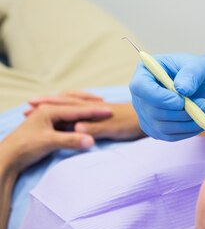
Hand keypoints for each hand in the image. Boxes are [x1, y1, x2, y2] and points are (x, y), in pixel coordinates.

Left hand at [0, 103, 112, 174]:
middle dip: (88, 102)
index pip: (78, 109)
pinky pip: (63, 113)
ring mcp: (44, 116)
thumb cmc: (25, 148)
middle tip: (104, 102)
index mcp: (49, 111)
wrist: (6, 157)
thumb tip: (90, 141)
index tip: (109, 111)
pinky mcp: (43, 124)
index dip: (94, 111)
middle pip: (73, 102)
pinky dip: (73, 112)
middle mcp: (47, 110)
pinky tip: (77, 118)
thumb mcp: (50, 143)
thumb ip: (70, 141)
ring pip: (67, 106)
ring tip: (93, 104)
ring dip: (80, 104)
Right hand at [25, 91, 141, 140]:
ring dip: (58, 104)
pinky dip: (70, 110)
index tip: (31, 104)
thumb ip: (94, 128)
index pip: (65, 104)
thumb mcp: (114, 128)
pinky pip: (81, 109)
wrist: (151, 117)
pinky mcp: (105, 115)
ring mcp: (99, 109)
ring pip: (73, 103)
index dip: (48, 104)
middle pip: (67, 100)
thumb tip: (74, 128)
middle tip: (30, 103)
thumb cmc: (134, 123)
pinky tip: (69, 117)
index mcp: (93, 108)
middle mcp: (94, 105)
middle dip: (49, 101)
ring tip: (44, 106)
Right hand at [129, 53, 204, 140]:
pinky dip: (189, 131)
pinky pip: (170, 136)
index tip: (181, 101)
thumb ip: (191, 74)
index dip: (159, 97)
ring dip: (188, 122)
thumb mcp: (199, 65)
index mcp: (145, 71)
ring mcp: (145, 113)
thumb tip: (182, 90)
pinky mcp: (155, 128)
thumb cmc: (198, 70)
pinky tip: (203, 120)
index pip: (141, 87)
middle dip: (181, 112)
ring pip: (163, 127)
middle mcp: (140, 94)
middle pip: (153, 111)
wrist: (203, 84)